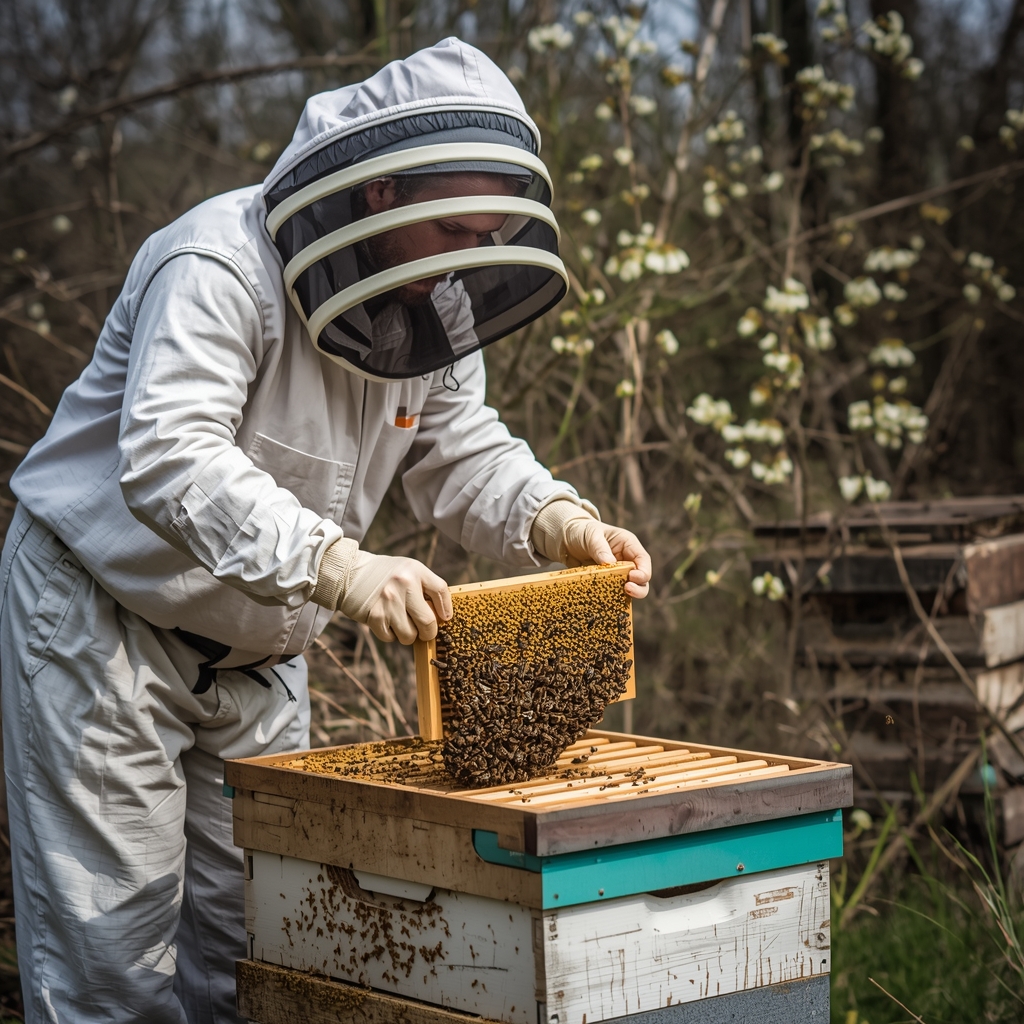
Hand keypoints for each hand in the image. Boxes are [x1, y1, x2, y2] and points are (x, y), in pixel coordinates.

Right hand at [311, 539, 451, 643]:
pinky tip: (387, 622)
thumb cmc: (384, 575)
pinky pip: (391, 638)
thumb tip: (442, 615)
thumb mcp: (407, 570)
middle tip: (425, 631)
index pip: (441, 591)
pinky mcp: (375, 616)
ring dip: (408, 635)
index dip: (446, 609)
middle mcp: (403, 584)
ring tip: (402, 623)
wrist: (349, 574)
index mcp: (415, 570)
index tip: (445, 618)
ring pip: (410, 636)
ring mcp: (389, 601)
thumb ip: (424, 587)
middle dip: (429, 632)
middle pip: (428, 622)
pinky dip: (391, 635)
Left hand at [531, 500, 650, 598]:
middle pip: (641, 578)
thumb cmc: (582, 531)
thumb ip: (599, 547)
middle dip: (639, 587)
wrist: (567, 539)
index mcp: (628, 545)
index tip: (633, 577)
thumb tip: (609, 563)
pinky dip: (610, 598)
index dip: (643, 571)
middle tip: (627, 589)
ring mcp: (617, 573)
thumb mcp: (591, 535)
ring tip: (616, 596)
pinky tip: (604, 601)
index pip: (643, 559)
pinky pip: (612, 592)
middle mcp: (626, 560)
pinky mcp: (606, 582)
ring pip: (629, 588)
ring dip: (625, 595)